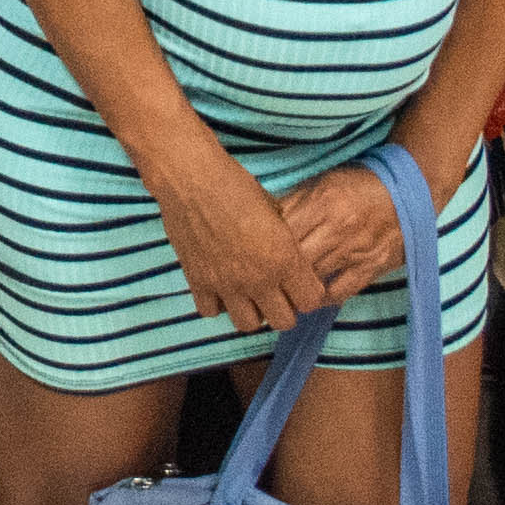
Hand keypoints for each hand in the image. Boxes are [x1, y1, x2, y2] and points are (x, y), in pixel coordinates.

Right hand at [152, 157, 334, 337]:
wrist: (193, 179)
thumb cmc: (237, 185)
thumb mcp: (274, 210)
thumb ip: (285, 243)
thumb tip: (290, 259)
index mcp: (283, 258)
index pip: (310, 301)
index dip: (308, 293)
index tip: (300, 284)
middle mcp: (258, 278)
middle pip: (284, 322)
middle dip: (284, 309)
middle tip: (277, 292)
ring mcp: (226, 284)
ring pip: (248, 325)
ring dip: (252, 311)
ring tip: (248, 293)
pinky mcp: (198, 282)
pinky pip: (211, 312)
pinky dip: (217, 303)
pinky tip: (219, 286)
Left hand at [271, 167, 410, 304]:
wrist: (409, 193)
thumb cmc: (360, 186)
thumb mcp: (324, 182)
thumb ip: (295, 200)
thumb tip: (265, 217)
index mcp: (323, 202)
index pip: (283, 230)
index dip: (264, 242)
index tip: (255, 249)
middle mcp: (337, 229)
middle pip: (294, 258)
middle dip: (277, 268)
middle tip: (264, 275)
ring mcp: (354, 251)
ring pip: (313, 278)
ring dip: (296, 285)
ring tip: (281, 288)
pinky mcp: (370, 268)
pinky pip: (339, 292)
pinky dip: (322, 297)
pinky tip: (312, 295)